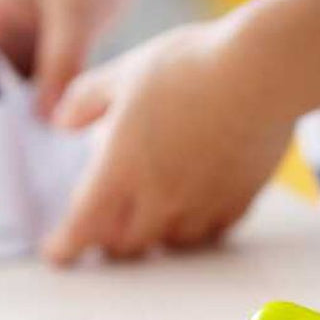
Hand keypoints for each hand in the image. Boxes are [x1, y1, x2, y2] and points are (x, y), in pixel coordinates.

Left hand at [42, 19, 295, 263]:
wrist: (262, 73)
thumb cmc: (190, 66)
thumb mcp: (124, 73)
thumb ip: (85, 101)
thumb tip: (61, 122)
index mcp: (121, 171)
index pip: (83, 227)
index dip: (65, 246)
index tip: (57, 253)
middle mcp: (159, 199)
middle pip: (125, 245)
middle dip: (109, 239)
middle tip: (105, 221)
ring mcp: (201, 205)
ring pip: (168, 243)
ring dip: (154, 234)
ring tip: (152, 209)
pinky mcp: (238, 202)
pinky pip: (209, 232)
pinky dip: (194, 226)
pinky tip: (194, 203)